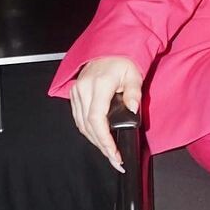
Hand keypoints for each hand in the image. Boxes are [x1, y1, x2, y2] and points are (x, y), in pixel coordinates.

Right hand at [69, 56, 142, 172]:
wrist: (110, 49)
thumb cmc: (123, 61)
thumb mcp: (134, 75)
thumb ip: (134, 94)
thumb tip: (133, 110)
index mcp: (99, 85)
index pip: (97, 119)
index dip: (104, 140)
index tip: (114, 154)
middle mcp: (84, 88)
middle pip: (88, 126)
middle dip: (102, 146)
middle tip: (115, 160)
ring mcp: (77, 91)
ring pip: (81, 124)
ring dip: (95, 141)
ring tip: (109, 153)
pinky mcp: (75, 94)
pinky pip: (78, 118)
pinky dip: (88, 131)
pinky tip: (99, 139)